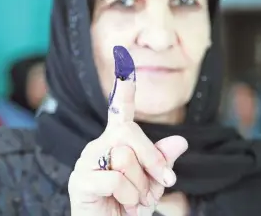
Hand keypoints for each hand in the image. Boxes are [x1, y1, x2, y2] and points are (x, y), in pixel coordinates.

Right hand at [68, 46, 187, 215]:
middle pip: (130, 133)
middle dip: (152, 161)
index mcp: (116, 142)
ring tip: (132, 200)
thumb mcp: (154, 184)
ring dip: (139, 186)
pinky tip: (119, 204)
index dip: (123, 88)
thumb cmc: (129, 207)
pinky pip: (115, 179)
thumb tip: (181, 141)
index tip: (124, 59)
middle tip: (162, 182)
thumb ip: (162, 161)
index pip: (119, 110)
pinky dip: (127, 197)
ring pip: (125, 157)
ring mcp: (86, 160)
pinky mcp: (79, 179)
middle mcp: (99, 144)